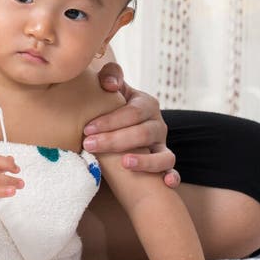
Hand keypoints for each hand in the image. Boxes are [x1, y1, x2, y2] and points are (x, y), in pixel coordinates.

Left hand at [88, 63, 179, 187]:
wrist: (125, 122)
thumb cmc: (114, 105)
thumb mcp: (114, 88)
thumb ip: (110, 76)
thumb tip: (109, 84)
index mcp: (146, 104)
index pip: (131, 112)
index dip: (109, 121)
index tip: (87, 129)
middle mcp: (158, 124)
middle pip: (142, 134)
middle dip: (114, 141)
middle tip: (89, 145)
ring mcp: (162, 144)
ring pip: (163, 154)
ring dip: (145, 161)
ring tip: (124, 164)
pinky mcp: (165, 162)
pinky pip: (172, 170)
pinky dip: (172, 177)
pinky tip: (165, 183)